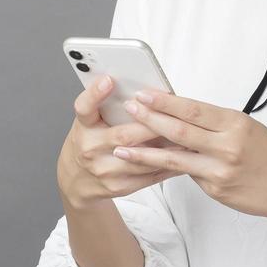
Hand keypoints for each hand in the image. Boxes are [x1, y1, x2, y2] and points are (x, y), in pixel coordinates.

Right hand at [57, 74, 180, 208]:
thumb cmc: (90, 142)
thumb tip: (141, 89)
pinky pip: (149, 175)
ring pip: (142, 158)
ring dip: (167, 147)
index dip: (95, 94)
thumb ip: (108, 106)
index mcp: (84, 127)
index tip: (109, 80)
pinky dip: (169, 164)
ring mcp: (104, 170)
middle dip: (152, 124)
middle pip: (124, 135)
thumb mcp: (91, 122)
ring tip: (188, 135)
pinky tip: (184, 155)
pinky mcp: (119, 186)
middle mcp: (90, 148)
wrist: (77, 180)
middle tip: (175, 113)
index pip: (84, 107)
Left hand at [109, 88, 266, 226]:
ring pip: (174, 158)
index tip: (144, 93)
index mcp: (235, 123)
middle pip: (179, 130)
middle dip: (150, 119)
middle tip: (129, 109)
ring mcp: (220, 169)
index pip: (193, 109)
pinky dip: (166, 168)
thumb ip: (214, 123)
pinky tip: (147, 164)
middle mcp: (227, 145)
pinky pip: (187, 175)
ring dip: (145, 152)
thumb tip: (180, 114)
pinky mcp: (215, 189)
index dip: (165, 101)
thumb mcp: (246, 128)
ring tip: (122, 147)